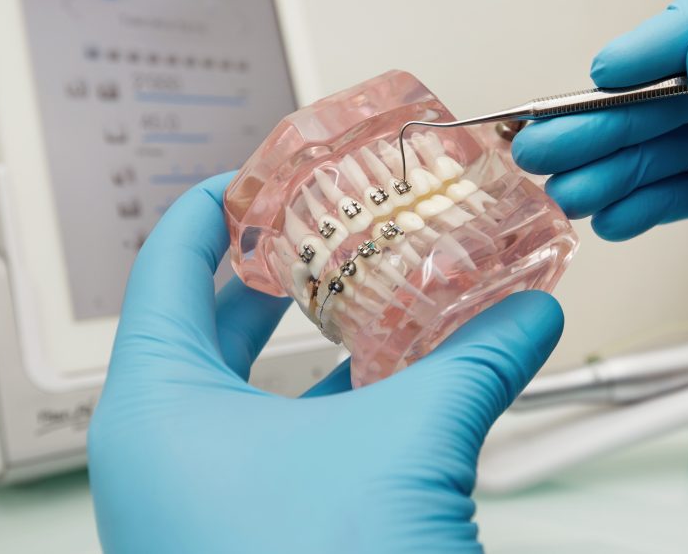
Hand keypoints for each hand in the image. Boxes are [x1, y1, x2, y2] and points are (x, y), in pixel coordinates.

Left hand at [88, 173, 562, 552]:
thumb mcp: (408, 448)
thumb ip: (475, 366)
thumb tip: (529, 314)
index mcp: (158, 408)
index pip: (168, 266)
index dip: (216, 206)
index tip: (258, 170)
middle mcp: (162, 451)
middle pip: (207, 322)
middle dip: (272, 269)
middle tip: (321, 220)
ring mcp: (197, 499)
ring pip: (246, 388)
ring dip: (306, 340)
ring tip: (361, 288)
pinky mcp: (242, 535)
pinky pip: (274, 442)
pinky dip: (323, 405)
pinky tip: (382, 383)